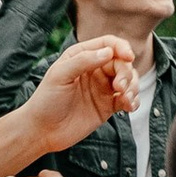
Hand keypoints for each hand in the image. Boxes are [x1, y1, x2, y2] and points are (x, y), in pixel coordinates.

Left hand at [27, 32, 138, 148]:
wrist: (42, 131)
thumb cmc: (46, 100)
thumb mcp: (60, 75)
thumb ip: (83, 61)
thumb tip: (108, 52)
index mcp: (82, 56)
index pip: (109, 44)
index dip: (121, 47)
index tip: (128, 57)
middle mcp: (95, 69)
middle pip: (121, 63)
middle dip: (126, 73)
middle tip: (120, 87)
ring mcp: (102, 88)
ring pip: (128, 80)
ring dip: (133, 87)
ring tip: (126, 99)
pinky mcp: (107, 106)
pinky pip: (127, 99)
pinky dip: (133, 101)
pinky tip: (129, 107)